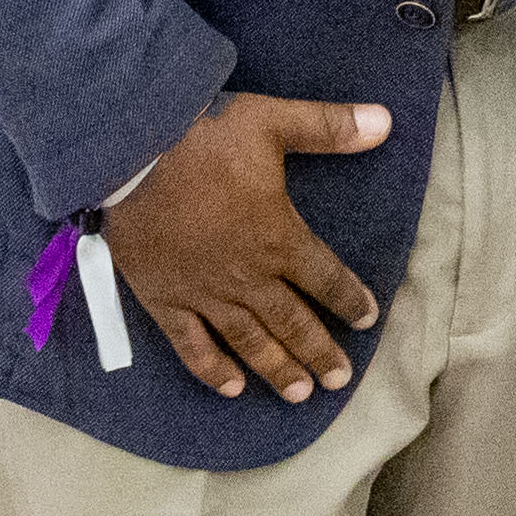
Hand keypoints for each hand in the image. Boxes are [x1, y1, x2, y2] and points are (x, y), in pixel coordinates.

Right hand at [106, 92, 393, 402]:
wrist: (130, 151)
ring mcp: (205, 293)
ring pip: (249, 341)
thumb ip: (329, 126)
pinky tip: (231, 388)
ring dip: (277, 368)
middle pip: (292, 322)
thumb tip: (386, 120)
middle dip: (320, 352)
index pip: (325, 277)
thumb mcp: (273, 121)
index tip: (366, 319)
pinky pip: (192, 345)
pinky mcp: (165, 299)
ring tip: (300, 395)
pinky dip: (212, 369)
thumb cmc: (202, 134)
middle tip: (339, 380)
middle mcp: (247, 275)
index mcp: (277, 236)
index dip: (349, 299)